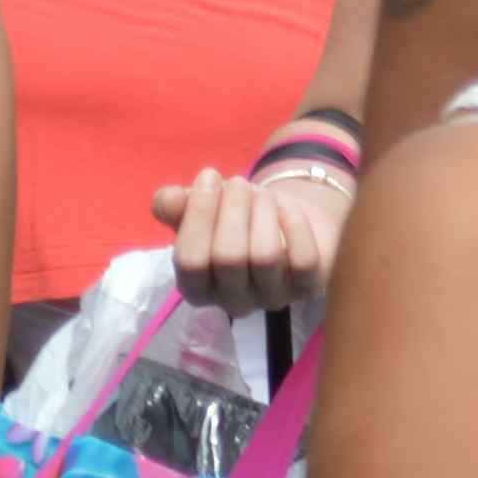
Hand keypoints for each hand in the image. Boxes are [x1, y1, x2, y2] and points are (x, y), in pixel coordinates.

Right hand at [148, 157, 352, 314]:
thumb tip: (167, 200)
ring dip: (262, 211)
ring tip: (261, 193)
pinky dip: (294, 222)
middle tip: (239, 182)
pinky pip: (303, 258)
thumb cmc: (234, 216)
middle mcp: (234, 302)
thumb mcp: (201, 206)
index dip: (198, 213)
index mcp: (197, 288)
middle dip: (233, 207)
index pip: (190, 262)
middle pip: (229, 257)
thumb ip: (177, 205)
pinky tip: (286, 209)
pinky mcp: (309, 288)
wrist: (284, 218)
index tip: (209, 176)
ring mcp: (273, 298)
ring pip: (266, 256)